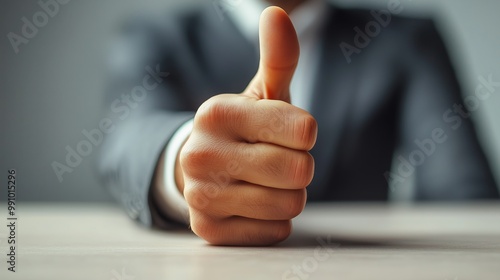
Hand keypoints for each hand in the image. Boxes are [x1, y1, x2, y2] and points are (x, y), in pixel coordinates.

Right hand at [178, 7, 316, 245]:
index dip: (304, 134)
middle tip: (275, 159)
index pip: (303, 131)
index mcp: (217, 112)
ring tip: (262, 182)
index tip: (288, 132)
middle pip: (299, 172)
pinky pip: (275, 232)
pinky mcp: (207, 230)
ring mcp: (200, 196)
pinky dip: (273, 221)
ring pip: (289, 206)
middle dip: (299, 167)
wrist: (201, 168)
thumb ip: (278, 58)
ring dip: (288, 195)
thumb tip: (279, 13)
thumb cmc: (244, 129)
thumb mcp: (262, 94)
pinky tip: (251, 204)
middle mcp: (201, 154)